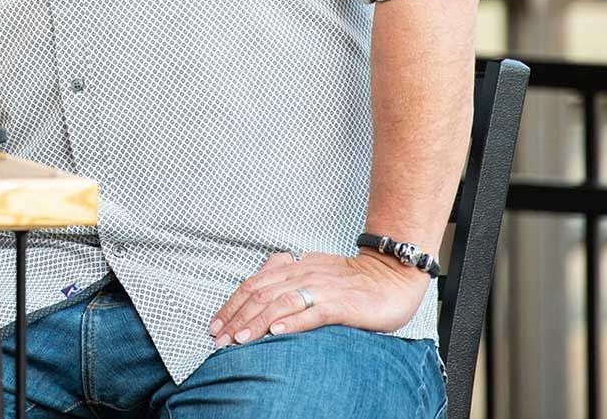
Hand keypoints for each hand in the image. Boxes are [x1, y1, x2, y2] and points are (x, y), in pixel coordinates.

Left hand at [207, 249, 428, 344]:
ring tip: (239, 340)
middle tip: (219, 339)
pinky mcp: (341, 303)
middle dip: (236, 318)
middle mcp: (303, 274)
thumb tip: (260, 292)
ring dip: (257, 322)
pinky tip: (276, 333)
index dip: (231, 305)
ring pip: (280, 303)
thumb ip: (288, 279)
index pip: (253, 285)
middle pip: (260, 295)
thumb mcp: (314, 272)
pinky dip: (292, 322)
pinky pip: (312, 312)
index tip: (215, 325)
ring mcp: (321, 288)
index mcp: (294, 267)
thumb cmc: (353, 280)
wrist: (392, 275)